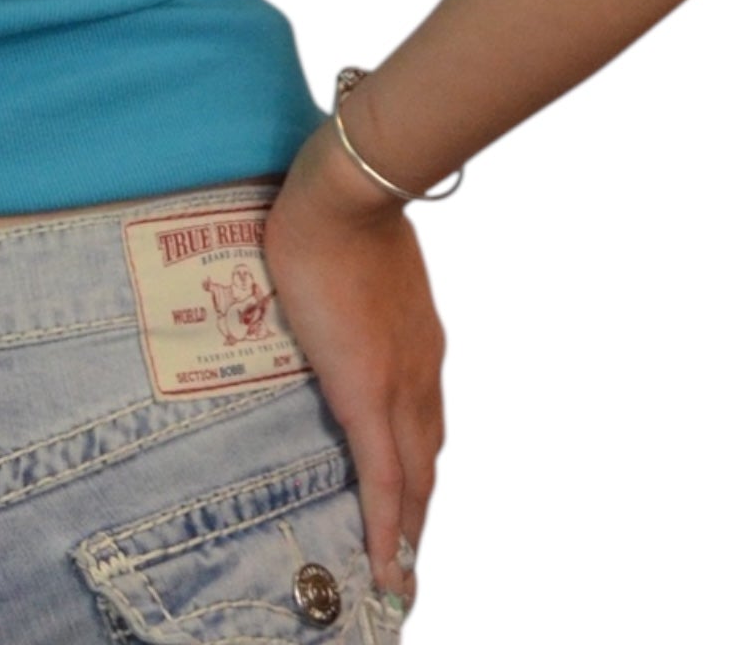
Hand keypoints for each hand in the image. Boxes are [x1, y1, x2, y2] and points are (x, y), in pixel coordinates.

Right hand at [262, 118, 446, 617]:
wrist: (348, 194)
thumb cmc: (342, 212)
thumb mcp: (360, 265)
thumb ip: (359, 295)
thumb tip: (337, 293)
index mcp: (419, 343)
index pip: (426, 422)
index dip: (421, 469)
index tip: (415, 505)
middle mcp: (421, 371)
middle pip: (428, 460)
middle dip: (420, 514)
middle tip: (408, 561)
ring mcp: (401, 383)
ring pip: (415, 476)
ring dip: (410, 527)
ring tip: (396, 571)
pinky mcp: (367, 391)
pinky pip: (383, 476)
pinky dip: (389, 526)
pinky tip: (386, 564)